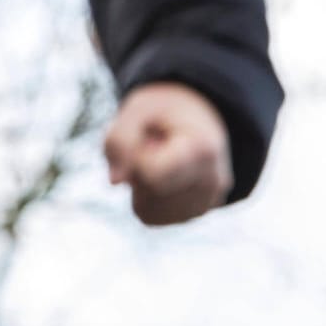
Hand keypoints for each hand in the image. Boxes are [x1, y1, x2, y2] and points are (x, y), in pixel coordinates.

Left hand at [104, 82, 231, 226]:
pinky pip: (151, 216)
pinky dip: (144, 197)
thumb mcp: (137, 110)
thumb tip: (115, 182)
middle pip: (148, 192)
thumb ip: (120, 139)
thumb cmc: (163, 113)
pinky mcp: (193, 215)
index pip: (151, 175)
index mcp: (202, 150)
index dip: (135, 157)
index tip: (147, 139)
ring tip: (159, 160)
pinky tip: (160, 176)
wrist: (197, 119)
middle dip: (137, 170)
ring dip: (139, 185)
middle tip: (152, 146)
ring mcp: (205, 204)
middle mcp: (211, 183)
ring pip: (148, 209)